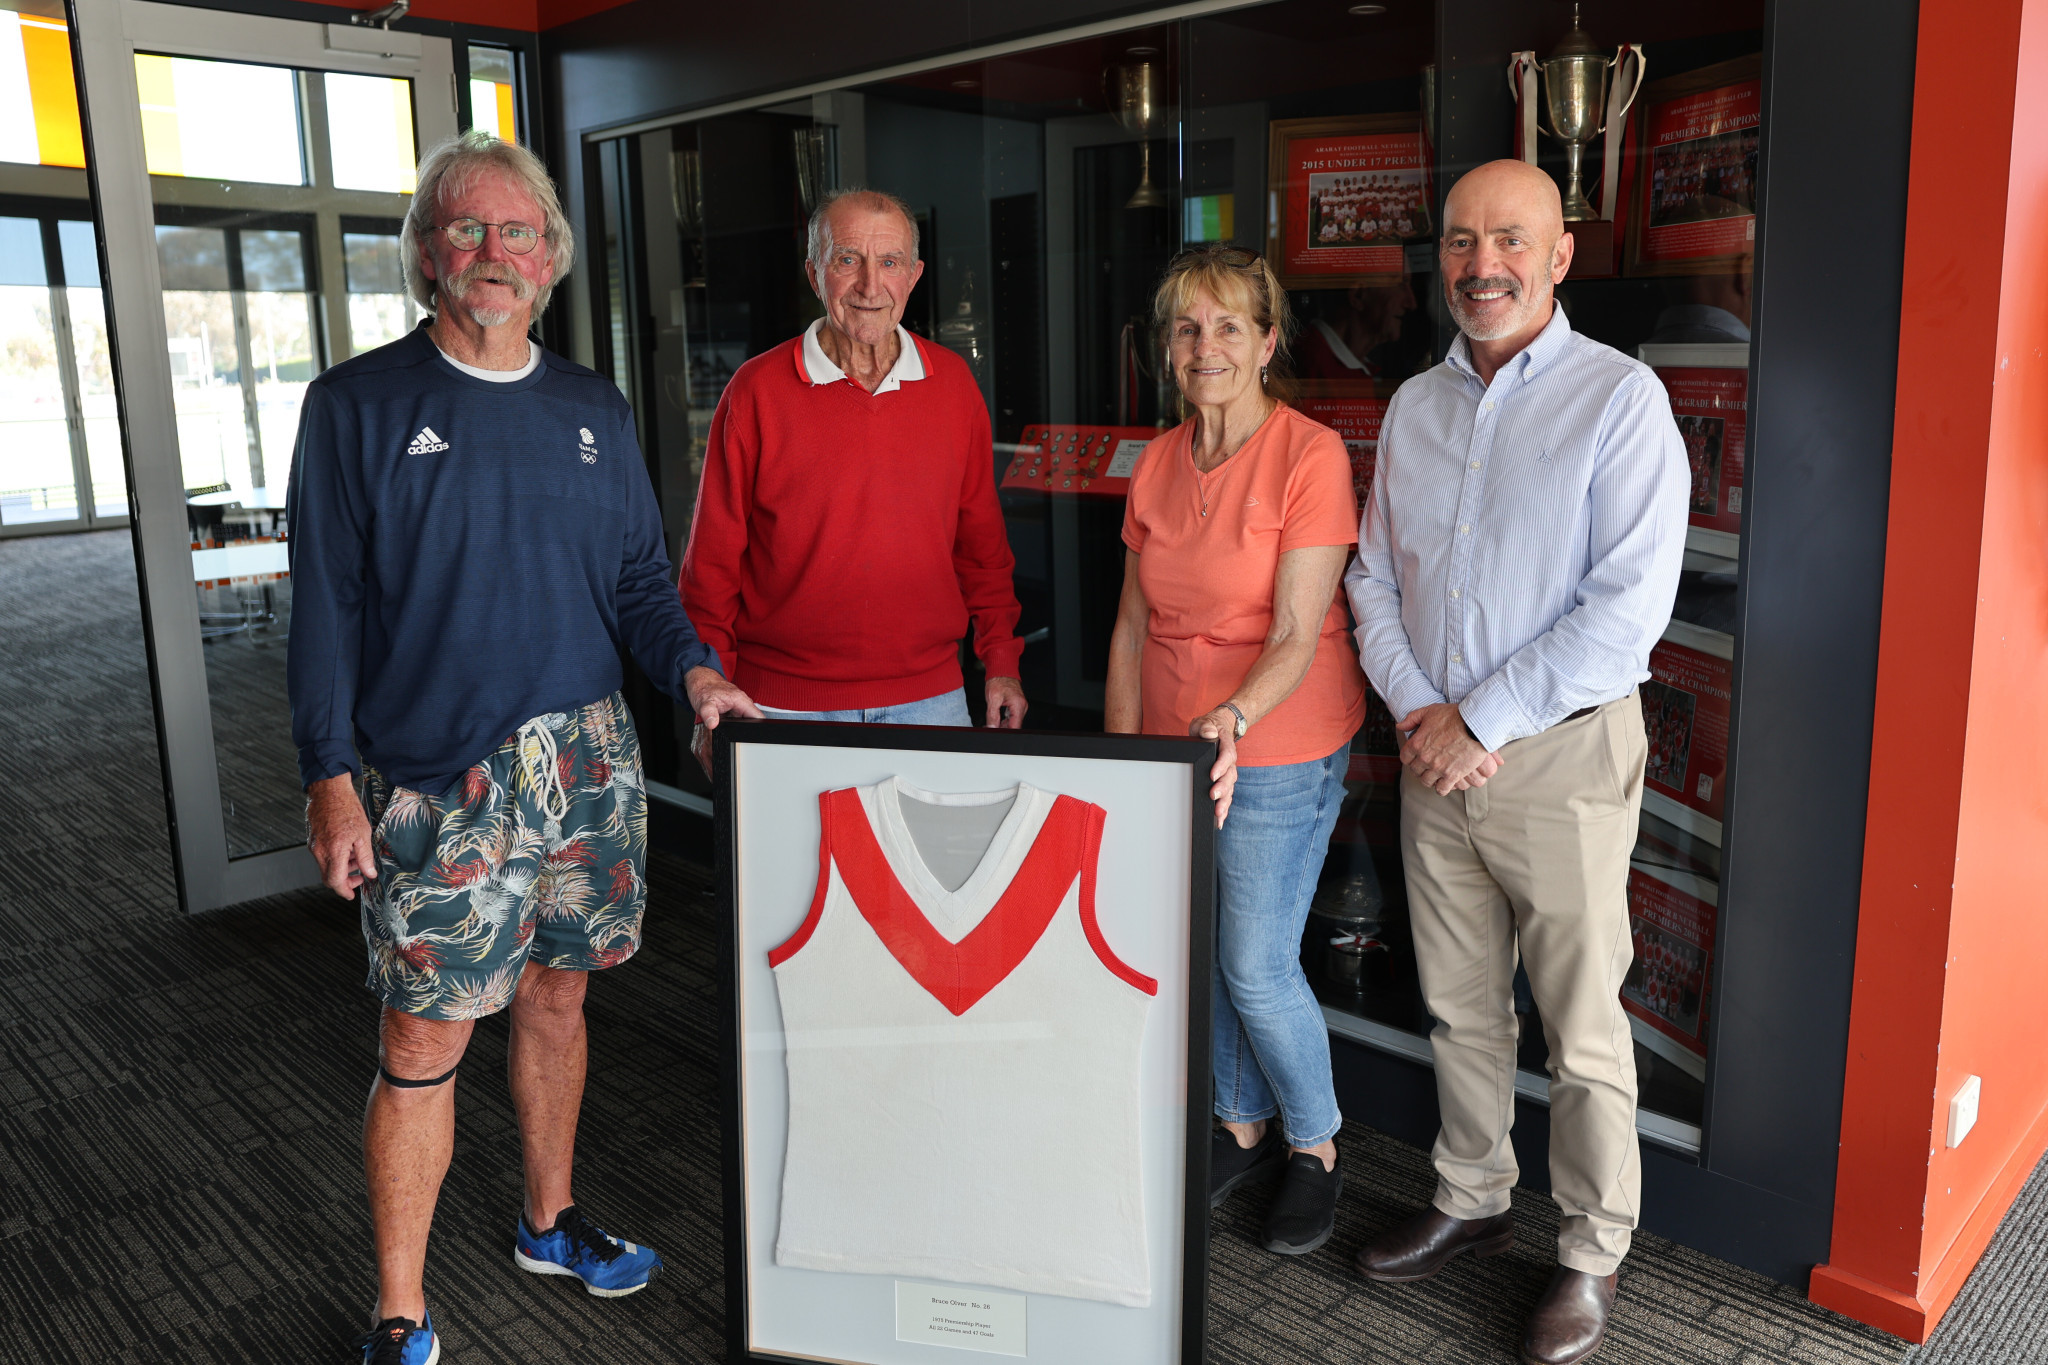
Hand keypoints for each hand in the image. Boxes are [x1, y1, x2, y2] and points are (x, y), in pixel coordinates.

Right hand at [306, 773, 375, 899]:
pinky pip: (322, 856)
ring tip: (356, 857)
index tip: (351, 894)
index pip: (335, 881)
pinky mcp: (312, 840)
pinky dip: (334, 858)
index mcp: (333, 851)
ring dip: (340, 868)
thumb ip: (365, 857)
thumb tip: (369, 873)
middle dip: (344, 881)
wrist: (328, 790)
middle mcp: (319, 851)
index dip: (344, 891)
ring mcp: (313, 846)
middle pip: (328, 877)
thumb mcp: (363, 833)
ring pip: (325, 867)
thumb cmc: (347, 808)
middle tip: (359, 876)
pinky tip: (346, 848)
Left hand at [687, 664, 763, 777]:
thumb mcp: (704, 702)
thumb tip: (713, 724)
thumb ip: (709, 713)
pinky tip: (725, 734)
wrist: (700, 682)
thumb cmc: (704, 688)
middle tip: (739, 746)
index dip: (759, 730)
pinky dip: (732, 730)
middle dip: (747, 735)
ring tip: (730, 738)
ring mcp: (738, 710)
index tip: (755, 741)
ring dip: (739, 733)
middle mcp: (743, 706)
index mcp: (742, 701)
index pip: (759, 718)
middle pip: (753, 724)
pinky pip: (737, 725)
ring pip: (745, 726)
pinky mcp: (733, 714)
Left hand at [985, 676, 1027, 728]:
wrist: (1001, 671)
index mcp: (1018, 705)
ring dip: (1003, 725)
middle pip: (1014, 725)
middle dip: (1003, 728)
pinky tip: (997, 720)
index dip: (1004, 731)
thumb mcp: (993, 699)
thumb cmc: (999, 681)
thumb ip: (992, 715)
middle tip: (991, 728)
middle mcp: (1022, 706)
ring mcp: (1020, 706)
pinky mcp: (1017, 705)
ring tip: (992, 724)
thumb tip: (992, 727)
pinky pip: (1012, 717)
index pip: (1015, 726)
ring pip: (1013, 722)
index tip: (996, 731)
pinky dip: (1005, 720)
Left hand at [1189, 707, 1239, 827]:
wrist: (1218, 729)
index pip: (1227, 756)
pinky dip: (1224, 809)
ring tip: (1218, 815)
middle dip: (1222, 788)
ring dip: (1225, 802)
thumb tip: (1209, 733)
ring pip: (1230, 789)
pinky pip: (1227, 796)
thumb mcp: (1204, 722)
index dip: (1221, 766)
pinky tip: (1219, 821)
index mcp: (1226, 746)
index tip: (1212, 776)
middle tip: (1213, 796)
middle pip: (1230, 776)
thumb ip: (1206, 726)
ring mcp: (1228, 773)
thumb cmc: (1208, 727)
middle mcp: (1229, 762)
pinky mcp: (1225, 782)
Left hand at [1395, 702, 1500, 795]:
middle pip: (1415, 771)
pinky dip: (1442, 788)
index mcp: (1417, 743)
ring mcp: (1438, 768)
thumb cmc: (1454, 716)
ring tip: (1435, 775)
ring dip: (1429, 779)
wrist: (1476, 725)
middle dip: (1419, 768)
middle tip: (1426, 766)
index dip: (1409, 758)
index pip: (1405, 758)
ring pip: (1426, 781)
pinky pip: (1441, 789)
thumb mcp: (1430, 711)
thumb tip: (1400, 726)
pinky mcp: (1452, 775)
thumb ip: (1412, 719)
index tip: (1415, 757)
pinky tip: (1445, 782)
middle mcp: (1424, 758)